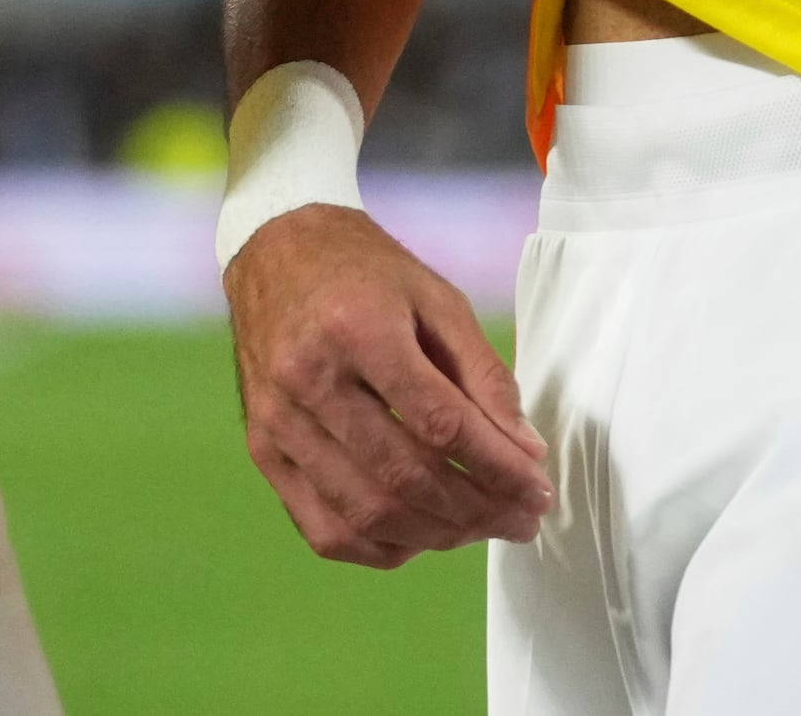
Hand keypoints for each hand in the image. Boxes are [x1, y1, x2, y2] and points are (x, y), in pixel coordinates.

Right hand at [225, 205, 553, 564]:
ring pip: (367, 514)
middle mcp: (308, 381)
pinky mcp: (262, 452)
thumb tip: (525, 450)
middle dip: (477, 510)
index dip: (498, 467)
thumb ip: (485, 375)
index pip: (441, 425)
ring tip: (483, 527)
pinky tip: (424, 534)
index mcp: (356, 329)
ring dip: (438, 535)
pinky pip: (325, 530)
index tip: (538, 489)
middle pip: (404, 477)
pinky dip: (382, 547)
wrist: (275, 254)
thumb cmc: (364, 272)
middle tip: (523, 518)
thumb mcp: (437, 299)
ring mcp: (277, 424)